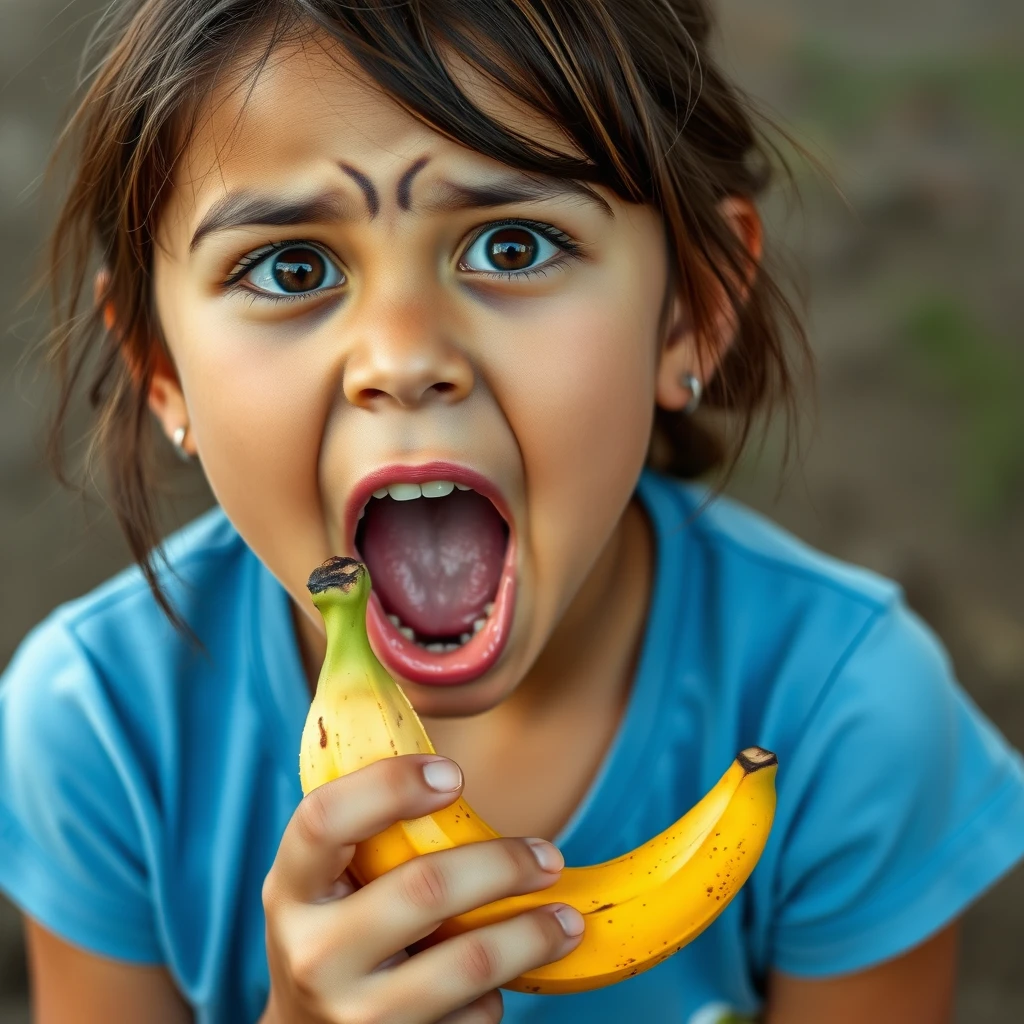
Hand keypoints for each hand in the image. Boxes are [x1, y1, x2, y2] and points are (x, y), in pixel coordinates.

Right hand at [261, 754, 584, 1022]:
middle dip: (503, 865)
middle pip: (425, 888)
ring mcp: (353, 1016)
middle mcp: (312, 954)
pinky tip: (501, 979)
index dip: (389, 786)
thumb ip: (370, 836)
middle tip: (548, 856)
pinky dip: (497, 993)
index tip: (453, 774)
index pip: (324, 820)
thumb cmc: (335, 932)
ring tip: (568, 918)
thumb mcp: (327, 884)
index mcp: (290, 889)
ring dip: (532, 935)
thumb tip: (450, 772)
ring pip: (469, 963)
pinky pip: (472, 1018)